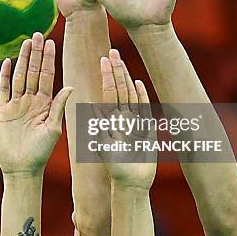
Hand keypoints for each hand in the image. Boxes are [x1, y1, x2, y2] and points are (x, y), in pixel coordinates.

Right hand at [0, 33, 72, 175]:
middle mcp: (30, 101)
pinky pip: (3, 89)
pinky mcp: (1, 111)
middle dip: (36, 53)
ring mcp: (15, 104)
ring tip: (25, 42)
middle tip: (38, 34)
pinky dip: (4, 76)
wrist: (22, 168)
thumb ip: (59, 107)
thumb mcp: (53, 129)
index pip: (46, 76)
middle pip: (32, 71)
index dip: (48, 59)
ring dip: (22, 59)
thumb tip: (69, 87)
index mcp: (44, 104)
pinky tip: (6, 62)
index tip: (51, 42)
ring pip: (18, 76)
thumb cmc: (41, 152)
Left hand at [96, 49, 155, 188]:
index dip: (106, 76)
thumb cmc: (115, 168)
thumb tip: (91, 110)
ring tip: (121, 61)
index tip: (103, 60)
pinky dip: (141, 95)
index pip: (107, 93)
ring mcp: (133, 121)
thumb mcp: (103, 148)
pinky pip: (143, 108)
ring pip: (130, 95)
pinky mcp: (145, 128)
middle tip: (112, 52)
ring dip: (126, 78)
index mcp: (108, 120)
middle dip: (115, 71)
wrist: (132, 183)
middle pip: (119, 89)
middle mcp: (120, 118)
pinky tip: (138, 82)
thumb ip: (99, 130)